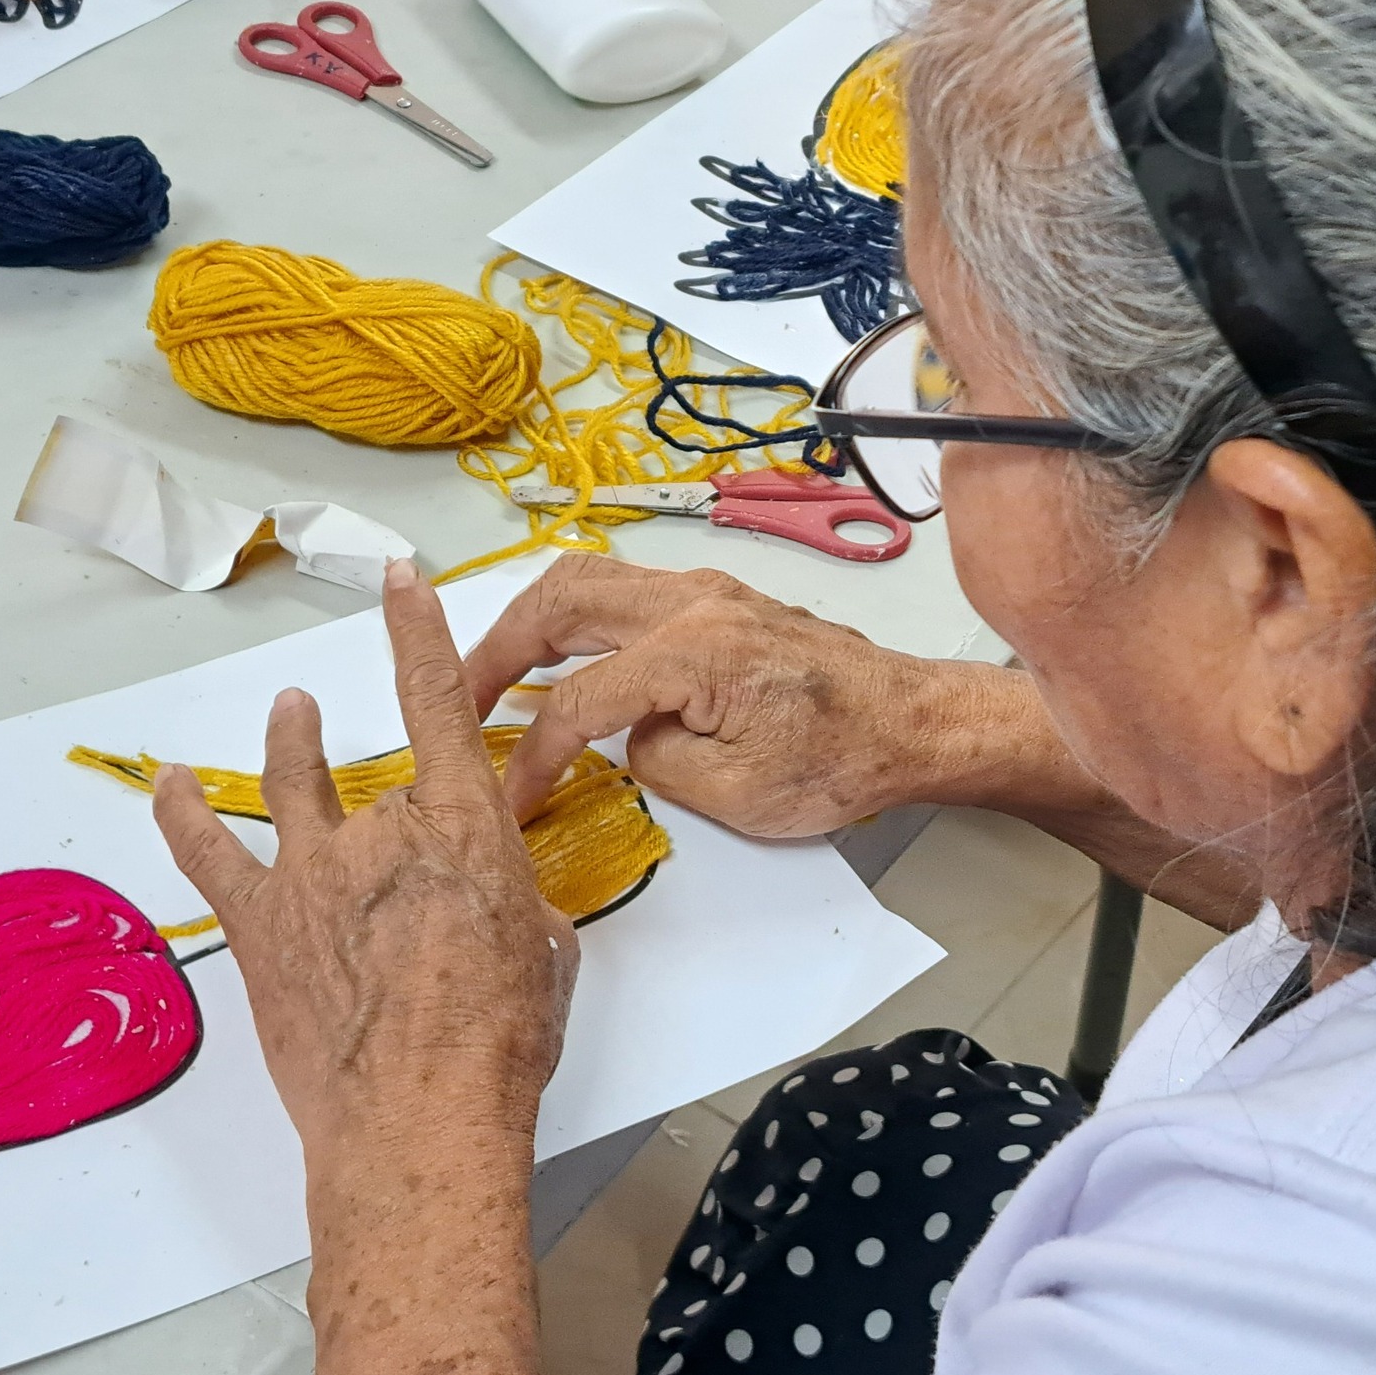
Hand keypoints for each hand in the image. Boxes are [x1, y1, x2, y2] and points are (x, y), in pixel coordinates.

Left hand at [152, 560, 577, 1155]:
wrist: (418, 1119)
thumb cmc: (499, 1044)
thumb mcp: (544, 954)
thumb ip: (515, 908)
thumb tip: (494, 912)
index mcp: (462, 826)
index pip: (437, 702)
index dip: (416, 631)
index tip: (397, 579)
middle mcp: (380, 831)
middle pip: (379, 781)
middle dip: (392, 798)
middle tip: (391, 820)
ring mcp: (308, 874)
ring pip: (294, 788)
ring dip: (293, 744)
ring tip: (289, 713)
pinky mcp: (259, 926)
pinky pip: (211, 854)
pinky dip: (186, 814)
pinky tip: (171, 785)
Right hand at [464, 554, 1003, 836]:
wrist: (913, 723)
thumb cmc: (842, 762)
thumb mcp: (738, 795)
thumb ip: (656, 762)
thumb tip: (623, 739)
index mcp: (693, 653)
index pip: (579, 702)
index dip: (533, 755)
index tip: (512, 796)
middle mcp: (692, 602)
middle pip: (559, 601)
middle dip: (497, 650)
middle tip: (461, 699)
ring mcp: (706, 590)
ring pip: (586, 578)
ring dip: (531, 622)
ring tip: (498, 672)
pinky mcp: (718, 598)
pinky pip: (623, 588)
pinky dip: (576, 616)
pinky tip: (563, 655)